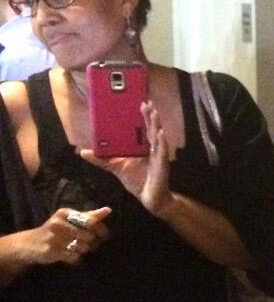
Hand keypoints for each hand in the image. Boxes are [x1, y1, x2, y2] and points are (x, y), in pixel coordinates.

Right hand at [4, 206, 112, 269]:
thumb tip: (108, 210)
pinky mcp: (51, 251)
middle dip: (93, 242)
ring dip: (85, 250)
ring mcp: (53, 238)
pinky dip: (77, 258)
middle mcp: (58, 223)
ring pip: (83, 247)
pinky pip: (74, 257)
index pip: (91, 221)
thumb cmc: (55, 230)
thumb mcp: (69, 219)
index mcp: (64, 213)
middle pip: (89, 236)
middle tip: (91, 245)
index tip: (104, 236)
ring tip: (80, 249)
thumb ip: (89, 215)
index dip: (101, 230)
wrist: (29, 243)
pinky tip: (73, 256)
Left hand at [81, 101, 175, 215]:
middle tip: (148, 103)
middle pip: (152, 129)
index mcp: (144, 148)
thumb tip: (83, 151)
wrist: (150, 198)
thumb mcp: (116, 167)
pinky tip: (161, 134)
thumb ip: (101, 159)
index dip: (144, 117)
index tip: (142, 104)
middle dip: (151, 116)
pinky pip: (162, 153)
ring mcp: (159, 156)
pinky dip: (162, 143)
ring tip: (154, 113)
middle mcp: (153, 149)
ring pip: (158, 138)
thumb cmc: (137, 182)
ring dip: (156, 125)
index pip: (144, 129)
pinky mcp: (162, 165)